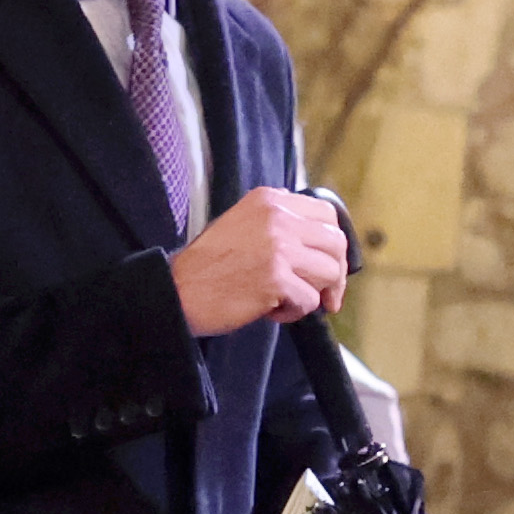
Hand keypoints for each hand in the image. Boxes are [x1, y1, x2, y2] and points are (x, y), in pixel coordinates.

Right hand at [171, 183, 347, 333]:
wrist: (177, 290)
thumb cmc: (208, 265)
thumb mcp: (242, 223)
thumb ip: (279, 222)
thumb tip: (320, 244)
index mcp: (270, 200)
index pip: (327, 214)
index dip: (333, 245)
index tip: (327, 265)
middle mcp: (277, 218)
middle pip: (336, 243)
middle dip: (335, 274)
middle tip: (325, 295)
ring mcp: (278, 248)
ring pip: (329, 273)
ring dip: (313, 294)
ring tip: (285, 300)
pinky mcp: (276, 279)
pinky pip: (309, 300)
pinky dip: (294, 312)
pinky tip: (270, 310)